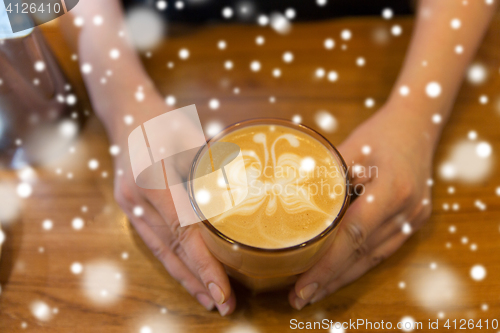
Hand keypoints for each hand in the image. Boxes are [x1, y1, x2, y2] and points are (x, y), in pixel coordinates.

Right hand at [108, 101, 235, 315]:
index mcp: (152, 181)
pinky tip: (188, 276)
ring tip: (209, 299)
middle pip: (172, 250)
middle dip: (198, 280)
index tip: (223, 290)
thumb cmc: (163, 120)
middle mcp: (136, 200)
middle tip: (224, 304)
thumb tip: (247, 196)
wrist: (126, 111)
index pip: (183, 233)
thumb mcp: (191, 137)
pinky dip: (173, 262)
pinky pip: (154, 242)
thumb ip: (214, 168)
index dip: (204, 265)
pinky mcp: (130, 209)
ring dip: (185, 278)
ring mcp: (129, 206)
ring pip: (161, 251)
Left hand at [289, 104, 434, 308]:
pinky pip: (384, 248)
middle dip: (331, 279)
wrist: (419, 124)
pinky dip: (360, 264)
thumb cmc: (380, 133)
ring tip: (315, 292)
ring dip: (344, 277)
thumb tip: (287, 196)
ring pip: (375, 257)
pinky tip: (340, 275)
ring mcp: (415, 217)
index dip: (328, 263)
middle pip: (364, 254)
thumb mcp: (350, 147)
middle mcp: (408, 209)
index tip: (304, 283)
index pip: (354, 235)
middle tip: (300, 297)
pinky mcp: (415, 220)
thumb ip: (324, 174)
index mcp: (391, 188)